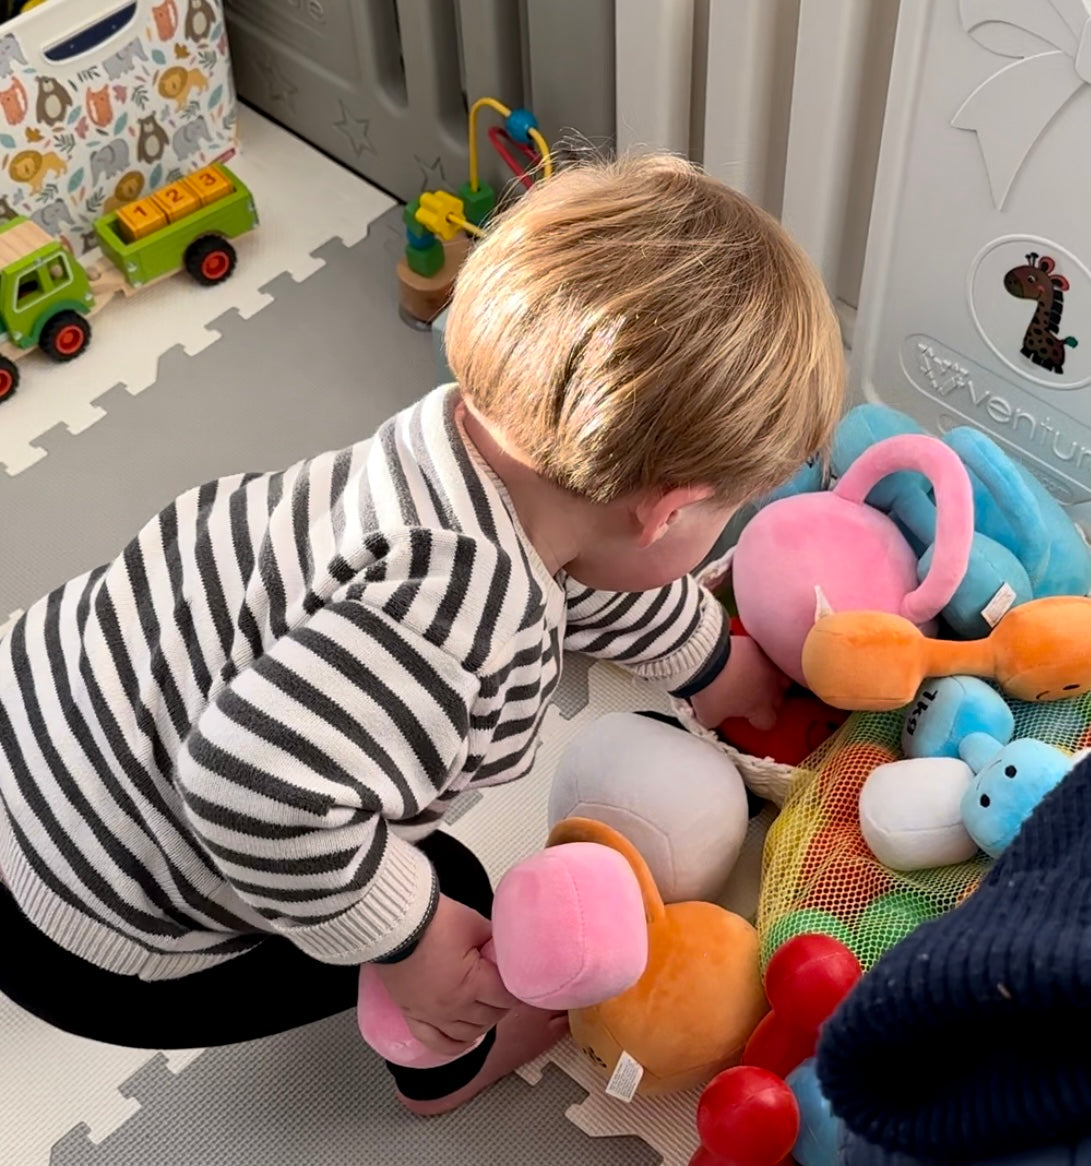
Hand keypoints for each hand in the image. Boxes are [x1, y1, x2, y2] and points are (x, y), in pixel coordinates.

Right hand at [373, 894, 519, 1057]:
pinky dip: (452, 1047)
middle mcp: (454, 1006)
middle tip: (503, 991)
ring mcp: (432, 1014)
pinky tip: (464, 1043)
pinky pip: (435, 1042)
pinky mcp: (412, 1014)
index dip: (516, 989)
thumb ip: (492, 938)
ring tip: (488, 1012)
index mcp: (472, 984)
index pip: (506, 998)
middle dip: (500, 1005)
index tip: (519, 982)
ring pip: (466, 1034)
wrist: (392, 923)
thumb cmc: (431, 921)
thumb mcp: (473, 923)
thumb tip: (503, 945)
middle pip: (489, 1017)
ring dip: (482, 1025)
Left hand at [689, 635, 790, 730]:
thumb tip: (712, 720)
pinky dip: (760, 657)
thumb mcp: (709, 714)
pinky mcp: (758, 646)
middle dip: (769, 701)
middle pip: (779, 699)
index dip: (759, 721)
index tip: (750, 718)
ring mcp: (767, 665)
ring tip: (759, 678)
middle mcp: (770, 687)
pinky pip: (766, 654)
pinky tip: (749, 658)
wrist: (706, 658)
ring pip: (780, 675)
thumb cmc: (711, 688)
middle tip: (753, 698)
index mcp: (760, 706)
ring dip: (772, 679)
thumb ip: (716, 720)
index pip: (768, 721)